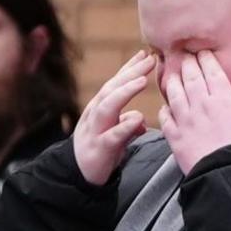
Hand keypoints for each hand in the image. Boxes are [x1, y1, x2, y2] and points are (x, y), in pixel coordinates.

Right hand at [70, 51, 158, 185]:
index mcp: (101, 108)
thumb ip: (126, 123)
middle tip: (149, 60)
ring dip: (125, 92)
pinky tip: (138, 119)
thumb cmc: (100, 150)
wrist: (81, 174)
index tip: (146, 55)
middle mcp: (96, 114)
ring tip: (142, 80)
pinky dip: (125, 126)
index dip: (130, 68)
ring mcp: (96, 129)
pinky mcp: (100, 148)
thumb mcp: (116, 134)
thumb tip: (139, 118)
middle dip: (130, 73)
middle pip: (112, 88)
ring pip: (108, 106)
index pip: (116, 83)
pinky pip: (112, 135)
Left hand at [157, 49, 230, 172]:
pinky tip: (165, 107)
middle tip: (184, 55)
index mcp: (222, 99)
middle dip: (187, 63)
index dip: (206, 59)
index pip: (212, 72)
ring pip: (174, 93)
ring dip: (172, 81)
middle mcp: (201, 105)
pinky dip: (164, 110)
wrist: (229, 174)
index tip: (202, 52)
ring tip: (171, 75)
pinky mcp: (175, 136)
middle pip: (190, 77)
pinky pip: (165, 117)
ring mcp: (185, 119)